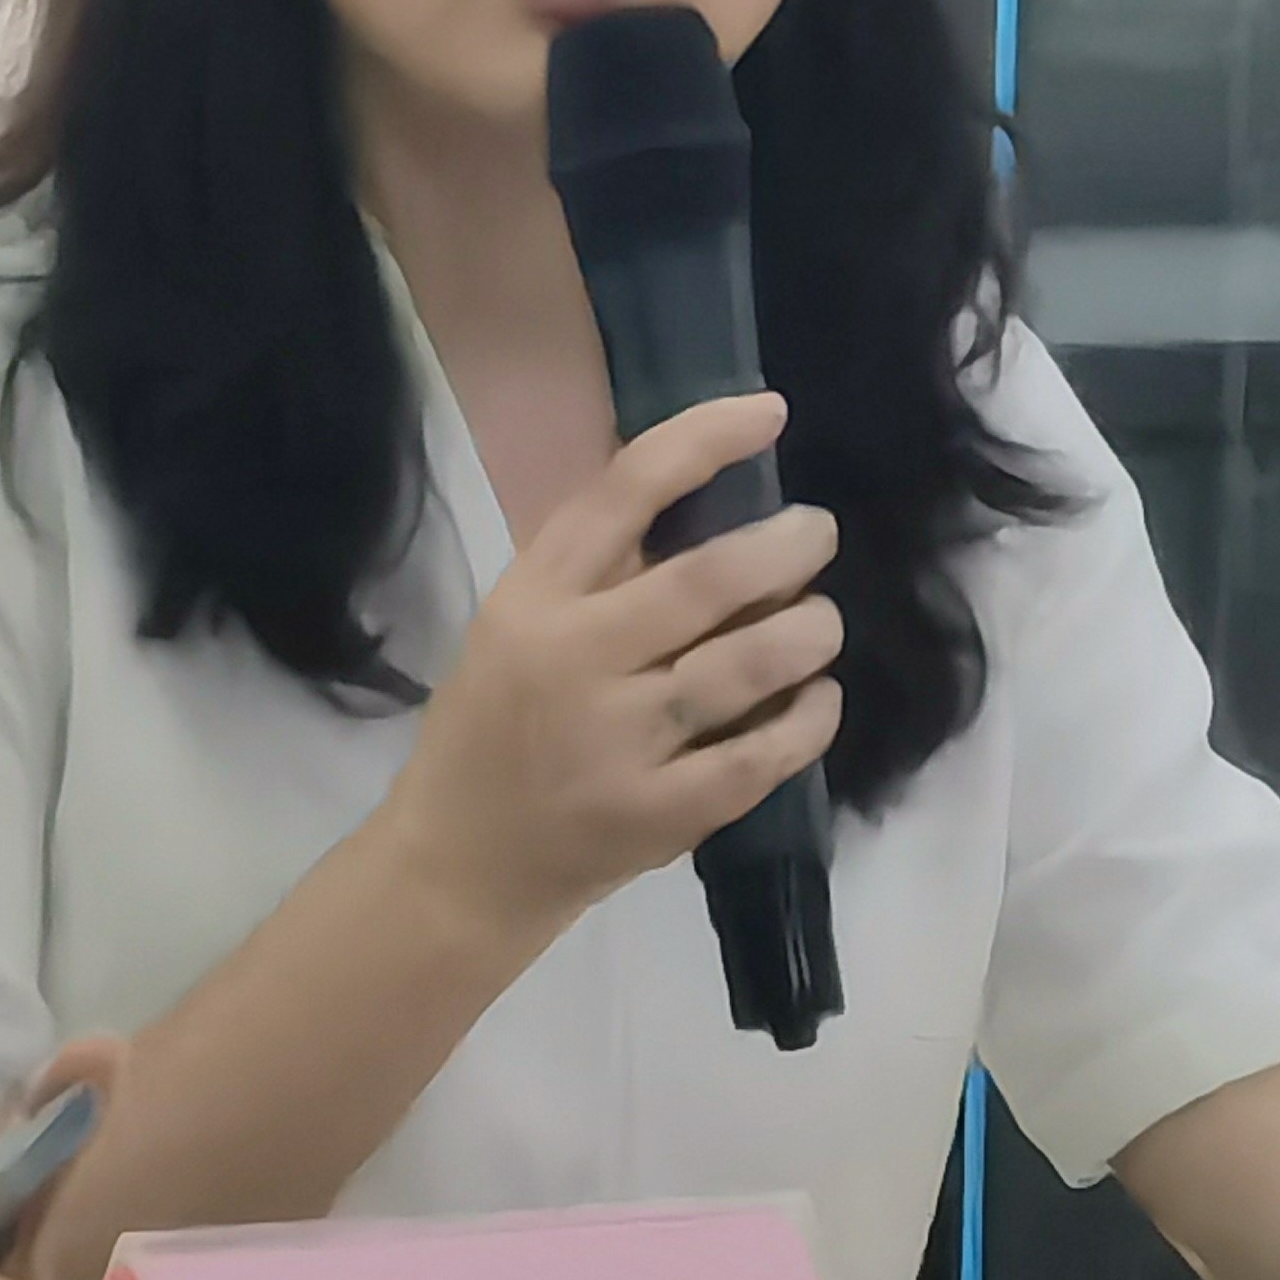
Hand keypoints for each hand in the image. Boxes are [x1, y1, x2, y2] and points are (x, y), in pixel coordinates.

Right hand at [374, 391, 843, 937]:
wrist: (457, 867)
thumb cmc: (493, 730)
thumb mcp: (516, 627)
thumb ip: (599, 573)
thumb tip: (717, 497)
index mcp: (533, 599)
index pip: (625, 491)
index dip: (707, 438)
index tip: (770, 412)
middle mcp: (573, 661)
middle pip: (709, 579)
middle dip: (788, 547)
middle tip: (818, 535)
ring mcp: (616, 743)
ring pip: (748, 664)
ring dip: (809, 631)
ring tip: (822, 621)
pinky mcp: (656, 816)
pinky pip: (760, 757)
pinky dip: (808, 720)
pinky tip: (820, 700)